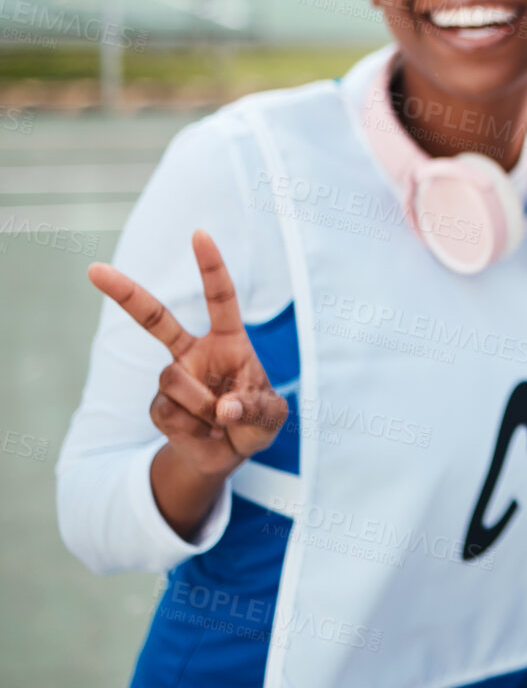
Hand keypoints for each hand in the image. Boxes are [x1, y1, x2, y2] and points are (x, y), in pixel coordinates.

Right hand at [88, 230, 286, 536]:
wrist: (229, 453)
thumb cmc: (254, 420)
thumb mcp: (270, 416)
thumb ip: (255, 409)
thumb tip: (223, 409)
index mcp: (228, 341)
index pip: (220, 298)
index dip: (211, 266)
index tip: (199, 234)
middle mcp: (194, 353)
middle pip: (155, 318)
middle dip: (125, 293)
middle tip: (94, 269)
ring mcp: (172, 377)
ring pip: (172, 379)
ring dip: (202, 405)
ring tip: (219, 420)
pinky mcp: (157, 406)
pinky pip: (168, 413)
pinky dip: (193, 429)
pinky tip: (203, 432)